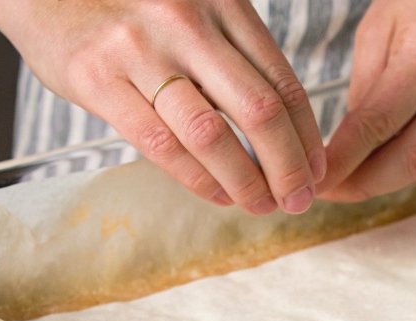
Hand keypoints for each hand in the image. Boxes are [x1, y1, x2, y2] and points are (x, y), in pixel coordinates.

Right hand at [0, 0, 325, 213]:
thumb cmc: (127, 7)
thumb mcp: (192, 12)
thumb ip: (232, 57)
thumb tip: (282, 129)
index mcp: (222, 3)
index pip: (281, 81)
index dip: (306, 136)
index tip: (316, 170)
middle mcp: (187, 22)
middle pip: (258, 110)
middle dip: (287, 167)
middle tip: (298, 200)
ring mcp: (141, 49)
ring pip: (212, 134)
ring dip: (245, 181)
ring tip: (260, 205)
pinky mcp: (99, 79)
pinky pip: (160, 144)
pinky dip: (197, 179)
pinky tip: (217, 194)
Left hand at [317, 0, 415, 201]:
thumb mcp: (376, 31)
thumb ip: (363, 92)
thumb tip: (349, 148)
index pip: (377, 125)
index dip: (344, 162)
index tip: (318, 182)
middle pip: (412, 158)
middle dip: (366, 184)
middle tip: (333, 192)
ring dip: (391, 182)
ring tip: (356, 182)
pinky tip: (392, 166)